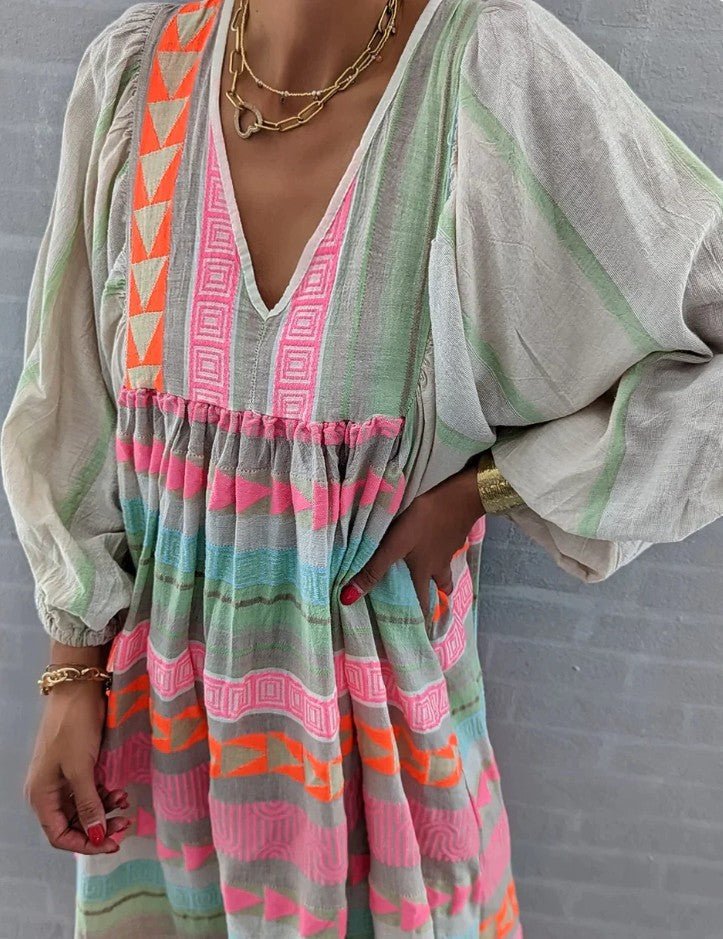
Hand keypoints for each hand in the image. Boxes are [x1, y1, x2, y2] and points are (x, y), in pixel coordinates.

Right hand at [24, 679, 130, 854]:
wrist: (78, 690)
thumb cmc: (74, 728)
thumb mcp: (81, 769)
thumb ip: (88, 804)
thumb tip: (94, 837)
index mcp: (41, 796)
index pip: (59, 835)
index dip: (85, 844)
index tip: (111, 843)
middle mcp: (49, 791)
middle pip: (73, 823)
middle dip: (98, 827)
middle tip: (125, 824)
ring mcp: (63, 778)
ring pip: (84, 807)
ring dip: (104, 810)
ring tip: (125, 802)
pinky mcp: (76, 766)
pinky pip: (90, 790)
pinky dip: (104, 794)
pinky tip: (119, 791)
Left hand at [339, 462, 484, 616]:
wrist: (459, 499)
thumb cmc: (424, 523)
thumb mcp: (395, 546)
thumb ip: (373, 569)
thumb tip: (348, 598)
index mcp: (423, 573)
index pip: (421, 602)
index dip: (420, 617)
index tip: (418, 630)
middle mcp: (438, 567)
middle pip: (438, 588)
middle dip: (432, 598)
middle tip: (426, 607)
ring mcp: (447, 550)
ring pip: (444, 571)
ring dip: (439, 578)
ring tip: (432, 578)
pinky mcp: (452, 535)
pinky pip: (445, 552)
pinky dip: (440, 555)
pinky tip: (433, 546)